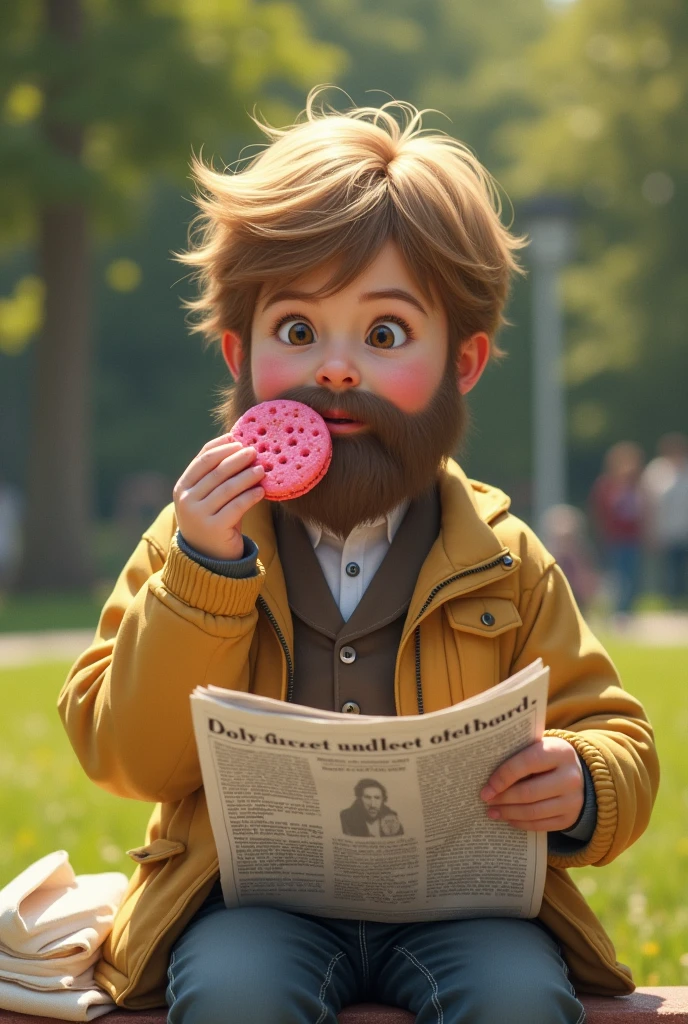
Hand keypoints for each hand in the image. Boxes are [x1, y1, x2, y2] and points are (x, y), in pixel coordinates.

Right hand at [173, 435, 264, 560]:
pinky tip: (261, 491)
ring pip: (227, 487)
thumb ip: (216, 475)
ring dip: (246, 476)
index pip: (203, 459)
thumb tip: (239, 445)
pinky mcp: (214, 528)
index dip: (222, 446)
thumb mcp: (209, 496)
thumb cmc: (214, 519)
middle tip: (254, 451)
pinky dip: (250, 496)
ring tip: (262, 469)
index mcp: (182, 487)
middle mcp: (186, 500)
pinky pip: (236, 506)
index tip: (239, 439)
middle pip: (216, 471)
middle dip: (237, 458)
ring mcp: (198, 514)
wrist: (208, 558)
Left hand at [479, 736, 583, 831]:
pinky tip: (508, 819)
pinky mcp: (570, 818)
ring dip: (509, 813)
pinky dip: (521, 823)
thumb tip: (486, 775)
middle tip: (486, 800)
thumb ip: (518, 756)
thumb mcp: (538, 748)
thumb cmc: (547, 758)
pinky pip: (541, 825)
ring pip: (533, 811)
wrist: (578, 774)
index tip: (486, 788)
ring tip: (492, 812)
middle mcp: (570, 777)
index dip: (503, 776)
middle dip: (503, 798)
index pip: (527, 763)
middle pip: (529, 792)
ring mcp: (573, 800)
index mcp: (559, 752)